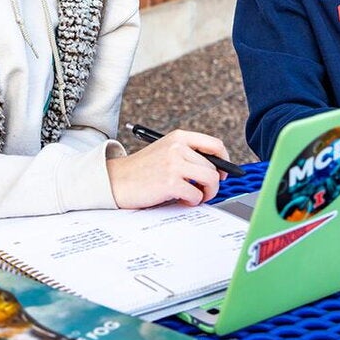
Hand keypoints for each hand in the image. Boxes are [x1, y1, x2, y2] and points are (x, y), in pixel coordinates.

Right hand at [106, 129, 231, 208]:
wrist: (116, 180)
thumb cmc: (142, 170)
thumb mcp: (166, 151)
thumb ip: (188, 155)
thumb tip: (218, 170)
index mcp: (179, 137)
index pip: (215, 144)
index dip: (224, 161)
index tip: (222, 172)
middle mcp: (178, 147)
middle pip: (214, 166)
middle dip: (213, 183)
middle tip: (203, 191)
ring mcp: (174, 164)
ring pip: (210, 180)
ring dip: (206, 193)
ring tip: (195, 196)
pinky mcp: (170, 182)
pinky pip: (196, 195)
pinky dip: (193, 201)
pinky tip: (183, 200)